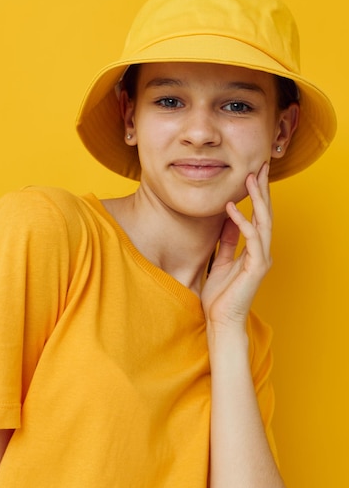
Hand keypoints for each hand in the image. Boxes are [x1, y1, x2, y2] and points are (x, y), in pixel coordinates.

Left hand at [201, 162, 271, 328]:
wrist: (221, 321)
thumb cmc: (220, 296)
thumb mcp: (221, 261)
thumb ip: (228, 241)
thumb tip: (229, 219)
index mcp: (254, 250)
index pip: (259, 216)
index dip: (257, 195)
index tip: (253, 174)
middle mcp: (262, 252)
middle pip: (266, 214)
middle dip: (263, 190)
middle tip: (260, 166)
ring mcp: (261, 259)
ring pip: (264, 222)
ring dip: (257, 199)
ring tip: (249, 178)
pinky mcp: (256, 267)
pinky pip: (251, 238)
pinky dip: (242, 221)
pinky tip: (231, 208)